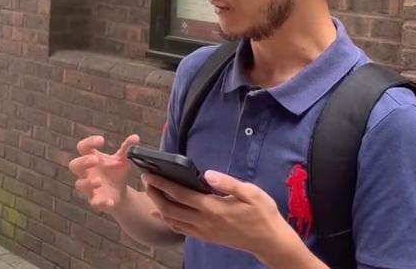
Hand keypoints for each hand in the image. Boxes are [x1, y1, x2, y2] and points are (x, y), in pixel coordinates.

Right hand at [69, 134, 139, 212]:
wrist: (120, 192)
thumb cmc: (116, 172)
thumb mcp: (122, 159)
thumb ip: (127, 148)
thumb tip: (136, 137)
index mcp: (91, 158)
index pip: (83, 147)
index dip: (89, 142)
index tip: (102, 140)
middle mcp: (86, 172)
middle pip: (74, 165)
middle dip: (83, 162)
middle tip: (95, 160)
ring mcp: (89, 187)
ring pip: (80, 185)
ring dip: (88, 182)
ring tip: (99, 181)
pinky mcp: (95, 201)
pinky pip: (93, 203)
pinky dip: (101, 203)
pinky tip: (110, 201)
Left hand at [144, 170, 317, 267]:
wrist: (269, 241)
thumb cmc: (262, 214)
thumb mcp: (251, 193)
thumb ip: (228, 183)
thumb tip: (208, 173)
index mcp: (213, 208)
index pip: (180, 194)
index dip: (162, 184)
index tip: (150, 174)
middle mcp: (204, 222)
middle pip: (170, 209)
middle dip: (155, 194)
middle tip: (146, 180)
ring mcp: (203, 232)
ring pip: (172, 221)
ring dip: (159, 206)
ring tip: (151, 192)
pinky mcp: (206, 237)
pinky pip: (180, 230)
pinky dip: (167, 220)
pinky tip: (161, 214)